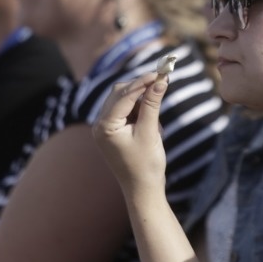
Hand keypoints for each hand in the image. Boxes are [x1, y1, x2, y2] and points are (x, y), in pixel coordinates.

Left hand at [92, 72, 168, 194]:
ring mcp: (104, 128)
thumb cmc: (146, 164)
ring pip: (123, 101)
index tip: (160, 72)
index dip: (142, 82)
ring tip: (156, 123)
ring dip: (141, 102)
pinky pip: (125, 112)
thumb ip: (153, 104)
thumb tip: (160, 80)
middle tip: (162, 82)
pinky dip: (139, 111)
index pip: (124, 95)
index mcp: (104, 126)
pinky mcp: (112, 131)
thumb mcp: (151, 131)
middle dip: (141, 89)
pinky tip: (151, 126)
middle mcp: (99, 125)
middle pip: (120, 93)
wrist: (142, 189)